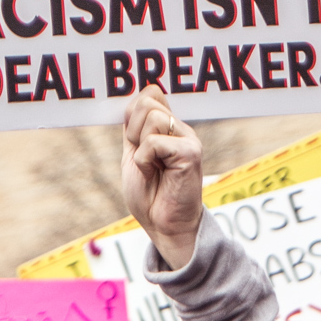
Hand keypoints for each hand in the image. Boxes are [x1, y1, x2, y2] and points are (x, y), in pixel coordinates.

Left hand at [122, 87, 203, 268]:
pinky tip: (153, 173)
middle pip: (147, 101)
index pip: (151, 94)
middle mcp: (182, 130)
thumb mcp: (134, 155)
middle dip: (133, 130)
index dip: (134, 112)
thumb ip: (133, 130)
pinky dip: (144, 160)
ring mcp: (188, 139)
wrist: (164, 226)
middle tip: (143, 158)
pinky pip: (153, 142)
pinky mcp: (190, 153)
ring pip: (151, 118)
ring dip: (140, 147)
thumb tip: (130, 103)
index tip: (133, 139)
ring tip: (150, 167)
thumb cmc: (150, 195)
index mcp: (170, 128)